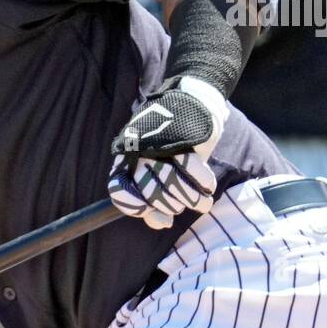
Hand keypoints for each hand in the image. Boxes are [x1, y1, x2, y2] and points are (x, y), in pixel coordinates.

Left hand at [107, 76, 228, 229]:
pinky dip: (204, 183)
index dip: (136, 209)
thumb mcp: (159, 173)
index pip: (119, 191)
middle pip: (151, 194)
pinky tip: (207, 186)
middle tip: (184, 206)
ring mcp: (159, 145)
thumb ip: (154, 201)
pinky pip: (194, 171)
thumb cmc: (173, 146)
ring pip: (173, 185)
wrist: (192, 104)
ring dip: (193, 200)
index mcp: (126, 160)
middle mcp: (138, 152)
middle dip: (172, 206)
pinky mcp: (183, 139)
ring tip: (203, 202)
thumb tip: (161, 223)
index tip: (158, 216)